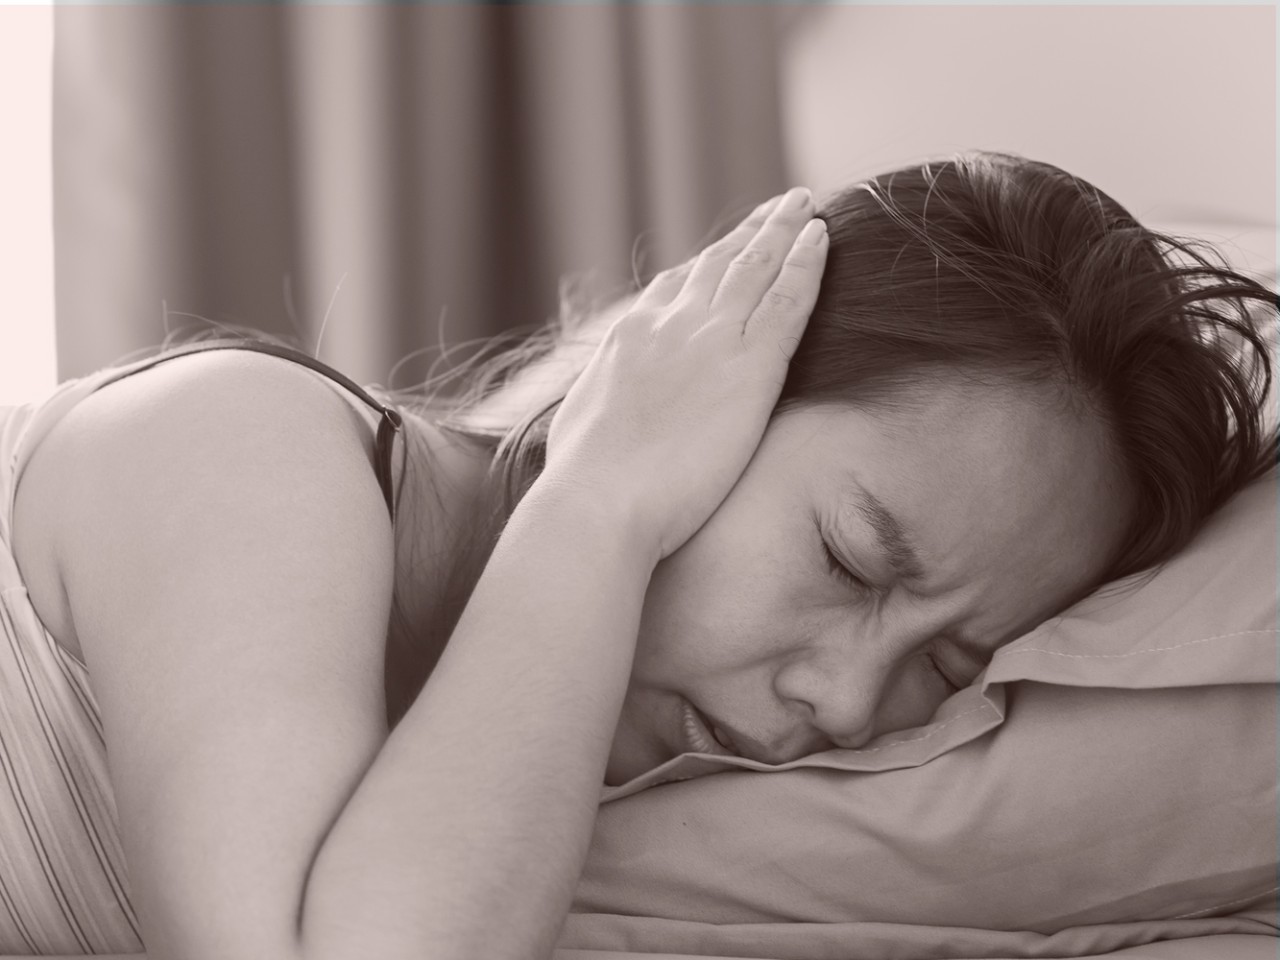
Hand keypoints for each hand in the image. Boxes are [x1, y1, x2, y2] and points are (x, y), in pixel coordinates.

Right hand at [539, 186, 828, 560]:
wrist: (599, 501)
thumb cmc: (585, 482)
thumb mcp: (583, 420)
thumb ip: (605, 396)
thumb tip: (603, 403)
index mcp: (629, 336)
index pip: (673, 286)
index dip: (706, 264)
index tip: (726, 251)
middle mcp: (670, 324)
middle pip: (719, 263)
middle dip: (752, 232)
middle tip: (779, 206)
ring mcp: (712, 339)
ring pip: (757, 267)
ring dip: (783, 230)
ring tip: (805, 204)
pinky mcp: (751, 367)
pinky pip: (787, 301)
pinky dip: (806, 264)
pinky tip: (822, 240)